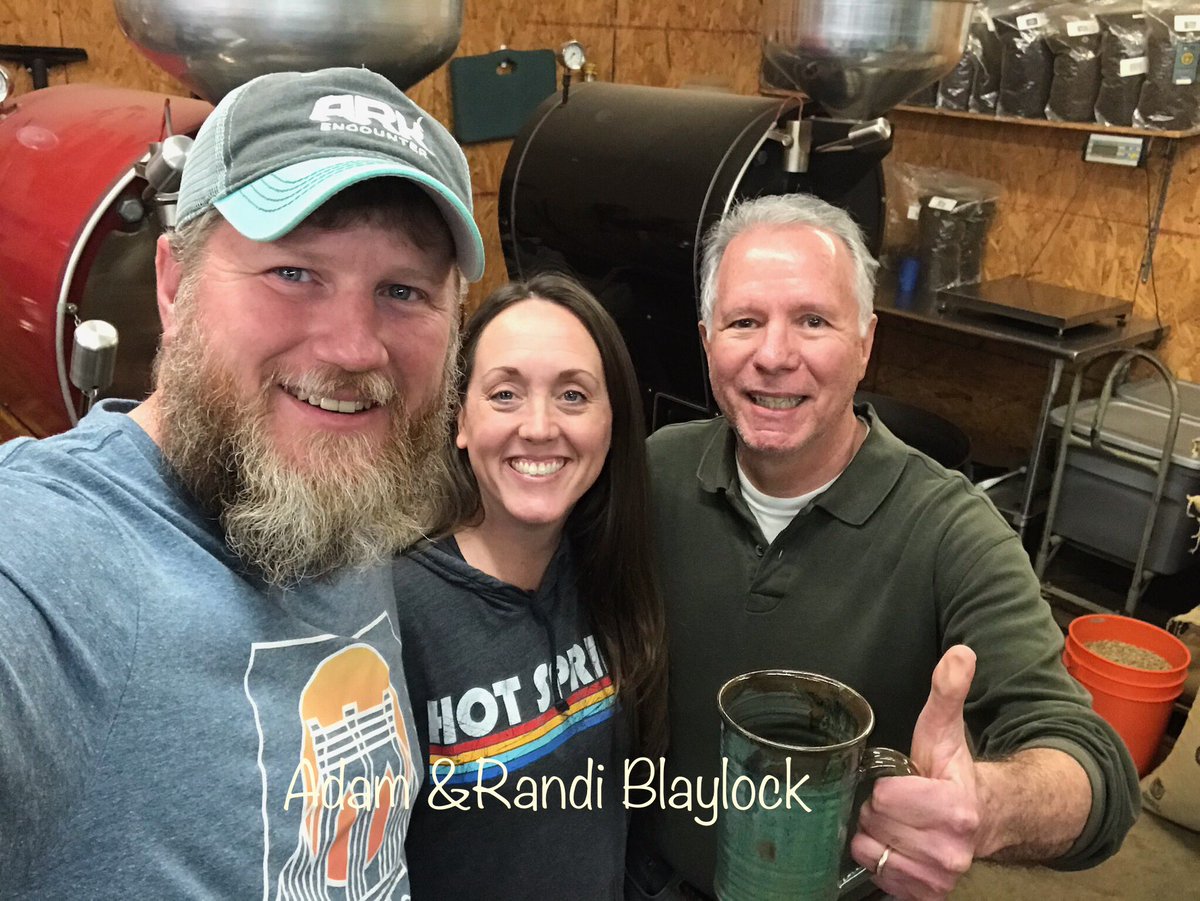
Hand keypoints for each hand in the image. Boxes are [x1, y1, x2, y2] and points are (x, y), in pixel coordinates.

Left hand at [850, 645, 981, 900]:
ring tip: (898, 822)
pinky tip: (897, 844)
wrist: (987, 819)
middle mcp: (952, 852)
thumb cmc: (955, 772)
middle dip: (877, 809)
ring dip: (876, 836)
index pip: (887, 797)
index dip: (885, 784)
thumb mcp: (945, 728)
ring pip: (873, 852)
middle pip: (875, 824)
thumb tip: (961, 652)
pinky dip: (881, 861)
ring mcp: (940, 878)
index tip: (902, 779)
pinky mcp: (927, 894)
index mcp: (957, 810)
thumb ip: (948, 690)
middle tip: (898, 801)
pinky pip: (881, 878)